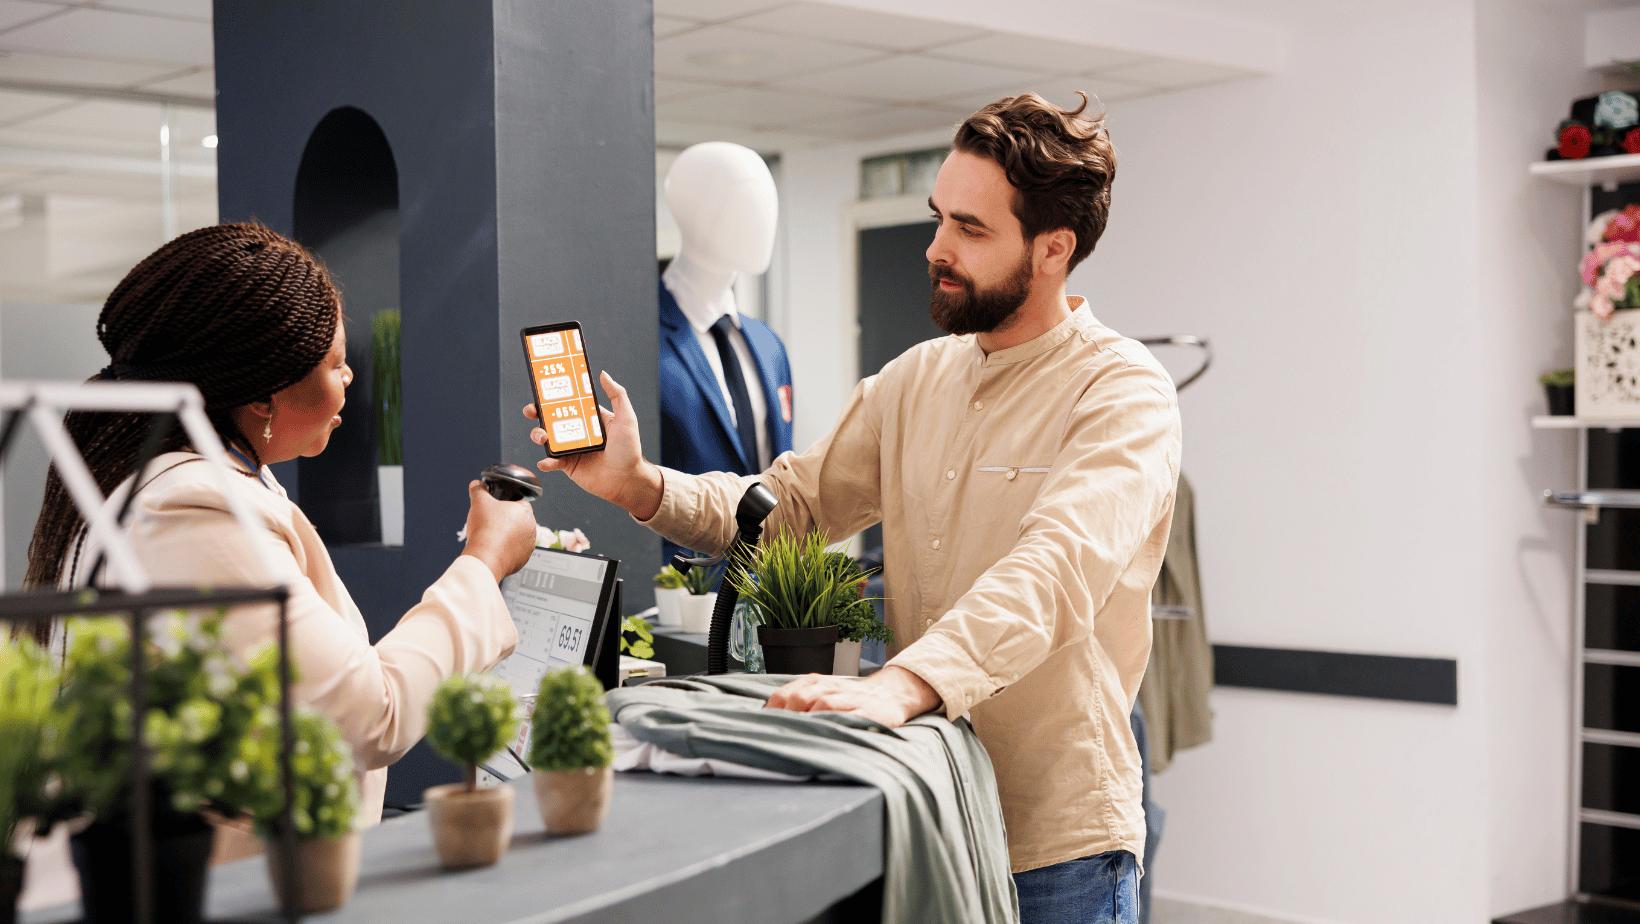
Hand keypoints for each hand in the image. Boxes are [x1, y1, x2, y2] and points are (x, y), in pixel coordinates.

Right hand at [460, 480, 537, 581]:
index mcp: (525, 511)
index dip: (506, 504)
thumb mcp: (479, 502)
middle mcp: (532, 528)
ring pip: (517, 537)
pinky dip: (506, 551)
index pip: (519, 502)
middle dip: (507, 521)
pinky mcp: (523, 560)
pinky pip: (515, 552)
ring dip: (507, 537)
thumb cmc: (485, 528)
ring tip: (492, 538)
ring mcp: (529, 545)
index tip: (496, 509)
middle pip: (519, 520)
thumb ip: (478, 490)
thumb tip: (475, 484)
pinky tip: (494, 549)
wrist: (486, 557)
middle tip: (492, 523)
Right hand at [525, 371, 662, 519]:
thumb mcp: (626, 418)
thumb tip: (604, 374)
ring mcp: (571, 448)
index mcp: (589, 418)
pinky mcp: (568, 465)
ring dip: (539, 435)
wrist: (627, 481)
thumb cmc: (630, 450)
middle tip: (531, 410)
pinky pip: (552, 461)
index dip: (554, 396)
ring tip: (541, 437)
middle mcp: (578, 431)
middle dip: (537, 412)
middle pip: (551, 418)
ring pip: (548, 438)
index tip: (542, 388)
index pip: (568, 402)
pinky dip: (546, 461)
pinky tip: (546, 461)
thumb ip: (617, 395)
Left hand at [764, 666, 941, 728]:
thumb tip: (770, 721)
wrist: (890, 695)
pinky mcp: (867, 712)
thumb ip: (800, 703)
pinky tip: (826, 736)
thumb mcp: (823, 693)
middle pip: (799, 698)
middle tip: (779, 737)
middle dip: (787, 718)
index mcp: (815, 682)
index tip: (764, 729)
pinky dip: (835, 725)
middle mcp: (829, 687)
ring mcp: (849, 698)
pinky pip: (848, 717)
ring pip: (822, 704)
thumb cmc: (851, 699)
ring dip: (807, 721)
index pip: (784, 694)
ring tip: (797, 738)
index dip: (772, 712)